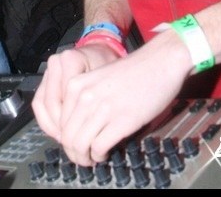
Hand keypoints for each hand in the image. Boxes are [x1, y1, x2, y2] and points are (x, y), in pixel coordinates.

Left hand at [32, 29, 190, 165]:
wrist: (160, 61)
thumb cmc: (134, 71)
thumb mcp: (99, 80)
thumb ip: (86, 99)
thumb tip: (79, 128)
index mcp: (77, 84)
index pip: (59, 122)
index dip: (66, 139)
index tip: (76, 144)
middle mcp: (85, 96)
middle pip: (67, 137)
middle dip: (74, 153)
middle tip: (84, 158)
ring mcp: (102, 108)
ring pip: (79, 145)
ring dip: (85, 158)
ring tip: (93, 158)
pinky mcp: (121, 120)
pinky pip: (99, 148)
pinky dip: (100, 156)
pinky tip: (105, 153)